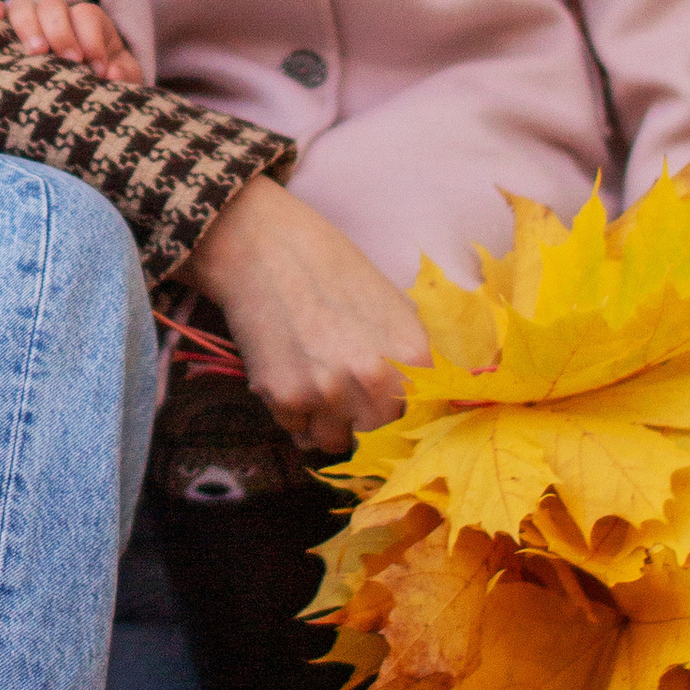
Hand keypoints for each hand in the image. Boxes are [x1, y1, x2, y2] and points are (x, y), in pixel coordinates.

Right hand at [0, 0, 144, 87]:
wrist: (80, 97)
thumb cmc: (104, 82)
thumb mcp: (123, 79)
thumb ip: (125, 75)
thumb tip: (111, 73)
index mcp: (88, 22)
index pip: (86, 15)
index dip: (92, 39)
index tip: (97, 69)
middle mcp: (57, 16)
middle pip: (53, 5)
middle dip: (61, 31)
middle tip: (70, 61)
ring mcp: (30, 22)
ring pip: (23, 6)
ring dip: (28, 25)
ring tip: (35, 52)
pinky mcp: (6, 34)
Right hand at [184, 174, 427, 454]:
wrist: (265, 247)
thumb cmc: (332, 268)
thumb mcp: (392, 305)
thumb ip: (409, 357)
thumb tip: (420, 400)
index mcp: (412, 355)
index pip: (423, 420)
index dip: (405, 419)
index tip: (390, 416)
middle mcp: (376, 381)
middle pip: (379, 437)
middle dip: (364, 423)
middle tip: (347, 398)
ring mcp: (329, 393)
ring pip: (334, 443)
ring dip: (326, 424)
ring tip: (315, 385)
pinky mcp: (286, 399)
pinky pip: (297, 431)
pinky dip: (294, 415)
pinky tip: (290, 376)